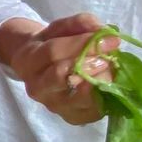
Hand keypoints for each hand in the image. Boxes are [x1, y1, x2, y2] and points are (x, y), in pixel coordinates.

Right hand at [0, 13, 115, 125]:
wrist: (38, 69)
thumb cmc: (51, 44)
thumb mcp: (60, 28)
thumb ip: (80, 23)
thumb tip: (102, 30)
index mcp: (29, 60)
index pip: (53, 52)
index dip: (83, 44)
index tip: (110, 38)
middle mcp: (37, 87)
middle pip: (61, 77)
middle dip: (90, 64)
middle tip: (110, 56)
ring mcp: (53, 106)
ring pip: (77, 98)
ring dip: (100, 82)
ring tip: (112, 70)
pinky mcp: (70, 118)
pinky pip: (90, 112)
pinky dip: (104, 98)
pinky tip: (110, 84)